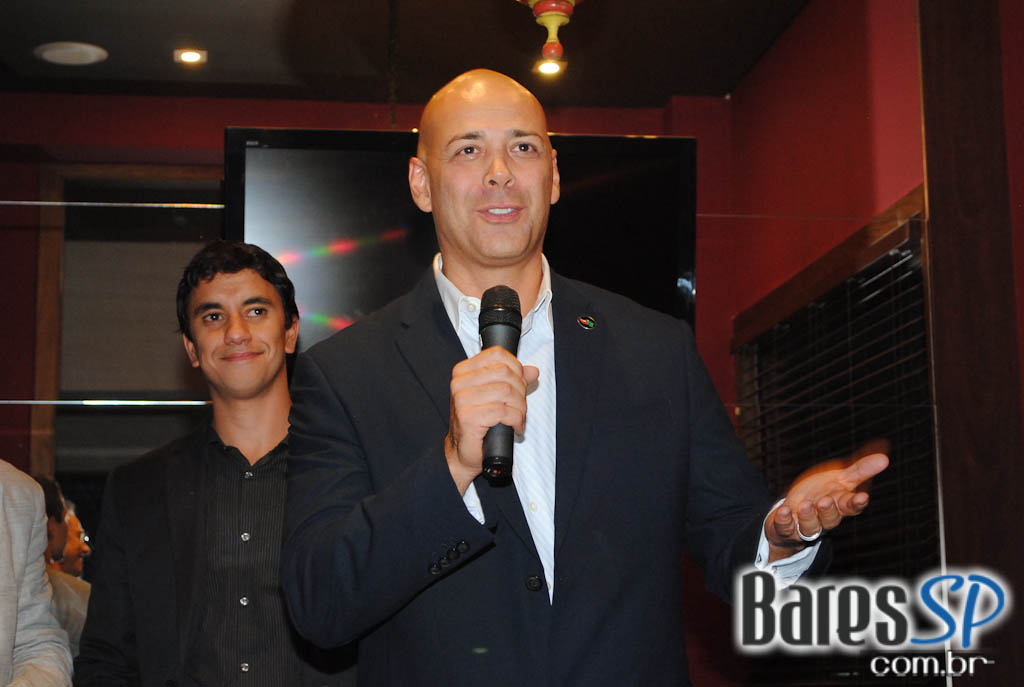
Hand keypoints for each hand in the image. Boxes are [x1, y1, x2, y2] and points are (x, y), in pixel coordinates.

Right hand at [445, 346, 538, 493]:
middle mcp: (459, 382)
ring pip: (506, 391)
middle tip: (520, 407)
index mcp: (464, 371)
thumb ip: (514, 380)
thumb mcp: (497, 396)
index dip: (516, 367)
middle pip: (505, 372)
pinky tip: (515, 427)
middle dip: (521, 390)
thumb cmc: (478, 423)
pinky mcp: (467, 417)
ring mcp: (461, 399)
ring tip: (518, 418)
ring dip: (520, 408)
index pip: (497, 354)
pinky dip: (516, 420)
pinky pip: (503, 411)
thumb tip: (533, 370)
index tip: (520, 384)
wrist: (463, 452)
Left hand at [765, 446, 888, 560]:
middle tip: (825, 500)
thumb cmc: (821, 493)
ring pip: (810, 526)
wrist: (795, 511)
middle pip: (830, 518)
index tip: (863, 497)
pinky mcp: (786, 528)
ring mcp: (805, 525)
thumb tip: (885, 458)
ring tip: (805, 504)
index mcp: (839, 505)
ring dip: (808, 516)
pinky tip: (784, 511)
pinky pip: (785, 527)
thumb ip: (860, 471)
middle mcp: (823, 518)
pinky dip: (784, 520)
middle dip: (828, 510)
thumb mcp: (840, 479)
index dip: (857, 503)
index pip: (851, 506)